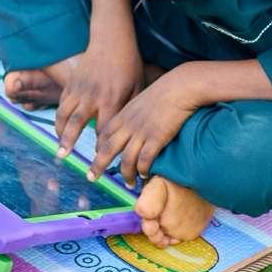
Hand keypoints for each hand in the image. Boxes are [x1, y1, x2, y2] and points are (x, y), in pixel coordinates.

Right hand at [54, 37, 143, 158]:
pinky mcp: (71, 82)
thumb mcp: (137, 86)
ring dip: (60, 131)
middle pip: (77, 123)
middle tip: (63, 157)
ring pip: (64, 113)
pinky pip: (62, 103)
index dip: (101, 147)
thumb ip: (130, 109)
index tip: (99, 159)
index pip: (104, 129)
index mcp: (111, 99)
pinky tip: (61, 128)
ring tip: (60, 147)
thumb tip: (129, 131)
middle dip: (69, 142)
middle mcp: (92, 95)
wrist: (111, 39)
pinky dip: (60, 117)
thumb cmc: (129, 64)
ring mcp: (79, 88)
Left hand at [86, 67, 200, 187]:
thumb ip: (132, 113)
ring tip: (129, 184)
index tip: (96, 156)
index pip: (104, 134)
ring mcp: (141, 133)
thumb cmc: (164, 91)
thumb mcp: (140, 100)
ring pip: (126, 159)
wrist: (179, 87)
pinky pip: (144, 160)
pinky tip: (144, 175)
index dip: (98, 147)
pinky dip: (142, 170)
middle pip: (107, 149)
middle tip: (91, 178)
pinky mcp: (156, 139)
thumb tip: (131, 123)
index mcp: (123, 115)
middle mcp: (128, 125)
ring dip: (126, 174)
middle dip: (97, 165)